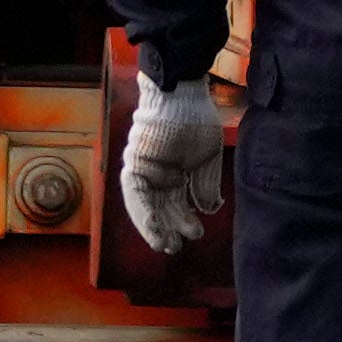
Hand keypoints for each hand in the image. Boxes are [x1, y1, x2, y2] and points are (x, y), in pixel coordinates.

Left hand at [116, 77, 228, 253]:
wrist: (182, 93)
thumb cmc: (196, 119)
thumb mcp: (208, 157)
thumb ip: (206, 184)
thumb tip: (209, 211)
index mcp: (173, 174)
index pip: (175, 204)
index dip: (182, 221)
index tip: (194, 232)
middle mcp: (155, 174)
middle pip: (158, 208)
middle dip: (165, 230)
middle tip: (174, 248)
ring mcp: (142, 168)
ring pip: (142, 205)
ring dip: (150, 226)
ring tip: (163, 244)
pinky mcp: (133, 162)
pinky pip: (133, 190)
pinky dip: (140, 208)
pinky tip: (152, 222)